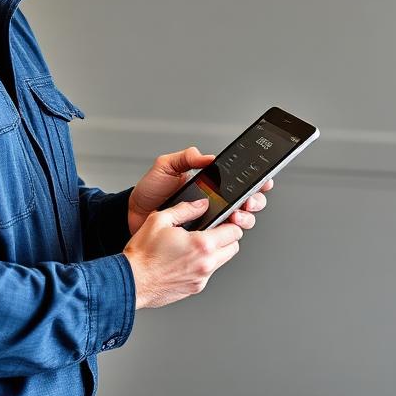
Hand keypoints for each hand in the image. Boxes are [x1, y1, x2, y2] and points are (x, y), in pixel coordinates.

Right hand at [123, 199, 244, 308]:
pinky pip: (207, 273)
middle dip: (227, 238)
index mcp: (201, 244)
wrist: (131, 281)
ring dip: (216, 252)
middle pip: (233, 248)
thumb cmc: (142, 254)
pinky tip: (186, 259)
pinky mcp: (195, 288)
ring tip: (195, 245)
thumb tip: (201, 204)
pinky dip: (203, 265)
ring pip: (222, 261)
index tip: (225, 220)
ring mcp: (201, 278)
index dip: (231, 223)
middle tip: (212, 231)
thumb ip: (185, 209)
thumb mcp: (160, 220)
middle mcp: (206, 263)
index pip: (234, 232)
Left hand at [127, 145, 273, 234]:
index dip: (256, 181)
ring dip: (245, 218)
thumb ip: (186, 158)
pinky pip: (222, 239)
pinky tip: (224, 230)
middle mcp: (214, 203)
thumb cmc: (149, 191)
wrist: (132, 216)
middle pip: (247, 203)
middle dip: (254, 201)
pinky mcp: (202, 238)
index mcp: (210, 184)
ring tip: (236, 216)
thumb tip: (207, 156)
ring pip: (240, 222)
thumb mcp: (165, 167)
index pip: (239, 182)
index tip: (263, 180)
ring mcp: (210, 221)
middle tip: (247, 201)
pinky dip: (227, 235)